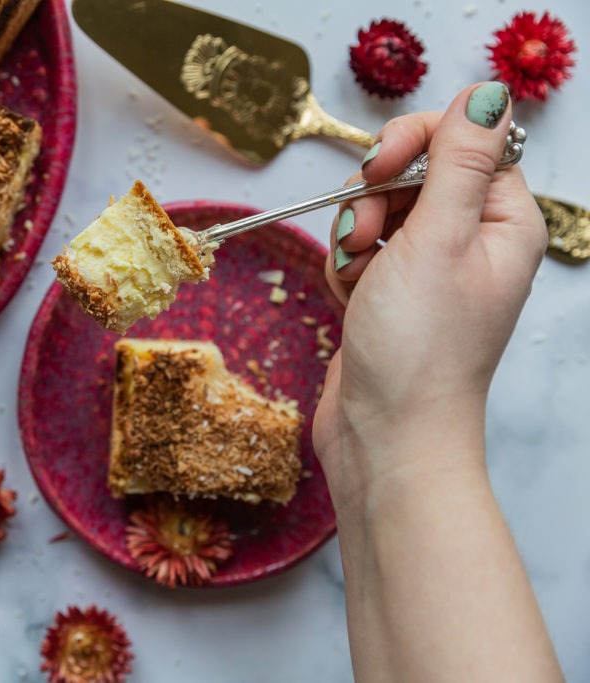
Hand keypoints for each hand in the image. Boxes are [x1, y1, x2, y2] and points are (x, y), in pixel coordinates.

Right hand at [312, 82, 546, 507]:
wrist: (385, 435)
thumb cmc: (418, 351)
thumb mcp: (437, 239)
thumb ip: (458, 162)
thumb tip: (486, 96)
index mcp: (503, 223)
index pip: (466, 143)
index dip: (416, 142)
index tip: (378, 167)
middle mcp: (470, 243)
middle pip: (415, 173)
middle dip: (374, 194)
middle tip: (364, 231)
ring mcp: (428, 270)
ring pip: (378, 209)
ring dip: (353, 233)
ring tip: (357, 274)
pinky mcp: (391, 293)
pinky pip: (360, 250)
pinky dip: (345, 266)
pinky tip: (349, 297)